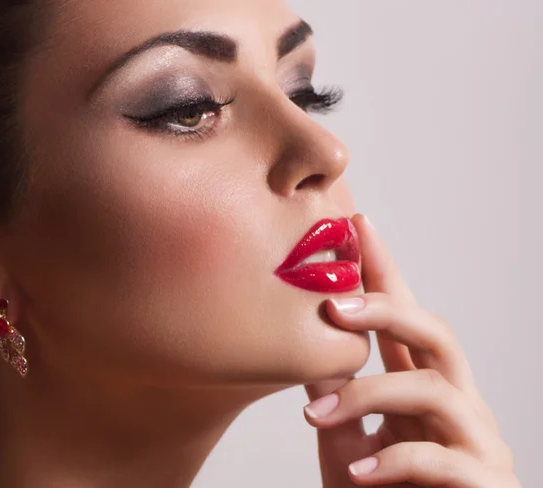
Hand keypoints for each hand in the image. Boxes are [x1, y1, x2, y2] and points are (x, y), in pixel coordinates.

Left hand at [303, 214, 520, 486]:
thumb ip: (335, 394)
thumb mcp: (347, 440)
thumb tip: (308, 346)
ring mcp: (475, 440)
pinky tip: (358, 470)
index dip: (384, 270)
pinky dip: (393, 460)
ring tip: (313, 417)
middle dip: (387, 308)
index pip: (405, 318)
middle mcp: (455, 402)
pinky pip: (441, 458)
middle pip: (435, 331)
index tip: (358, 225)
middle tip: (335, 305)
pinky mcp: (484, 483)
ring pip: (432, 389)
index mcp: (422, 386)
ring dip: (365, 397)